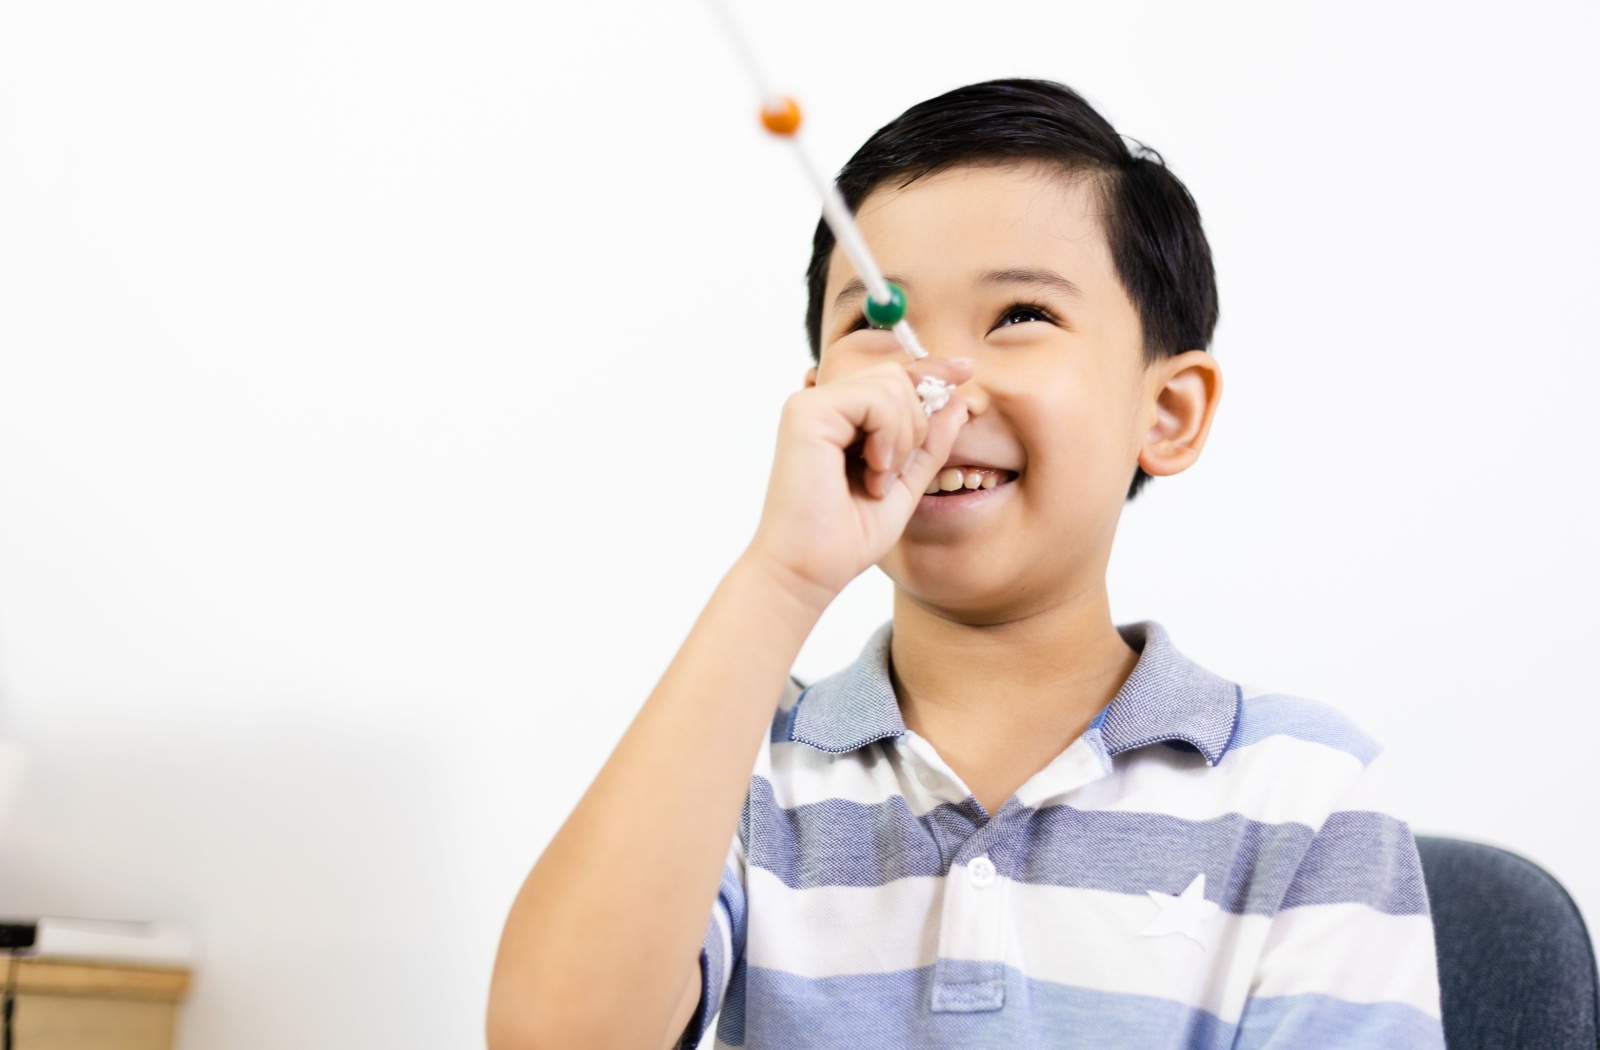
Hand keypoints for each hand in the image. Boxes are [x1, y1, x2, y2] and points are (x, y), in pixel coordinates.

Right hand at [746, 357, 972, 605]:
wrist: (809, 572)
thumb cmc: (847, 538)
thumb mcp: (904, 485)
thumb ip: (929, 444)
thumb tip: (958, 400)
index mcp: (839, 420)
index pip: (891, 378)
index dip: (930, 369)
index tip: (966, 368)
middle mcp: (821, 405)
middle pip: (895, 375)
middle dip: (916, 423)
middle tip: (893, 473)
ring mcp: (810, 404)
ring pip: (890, 382)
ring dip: (903, 434)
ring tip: (879, 478)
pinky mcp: (807, 412)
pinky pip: (875, 397)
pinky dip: (889, 435)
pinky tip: (873, 471)